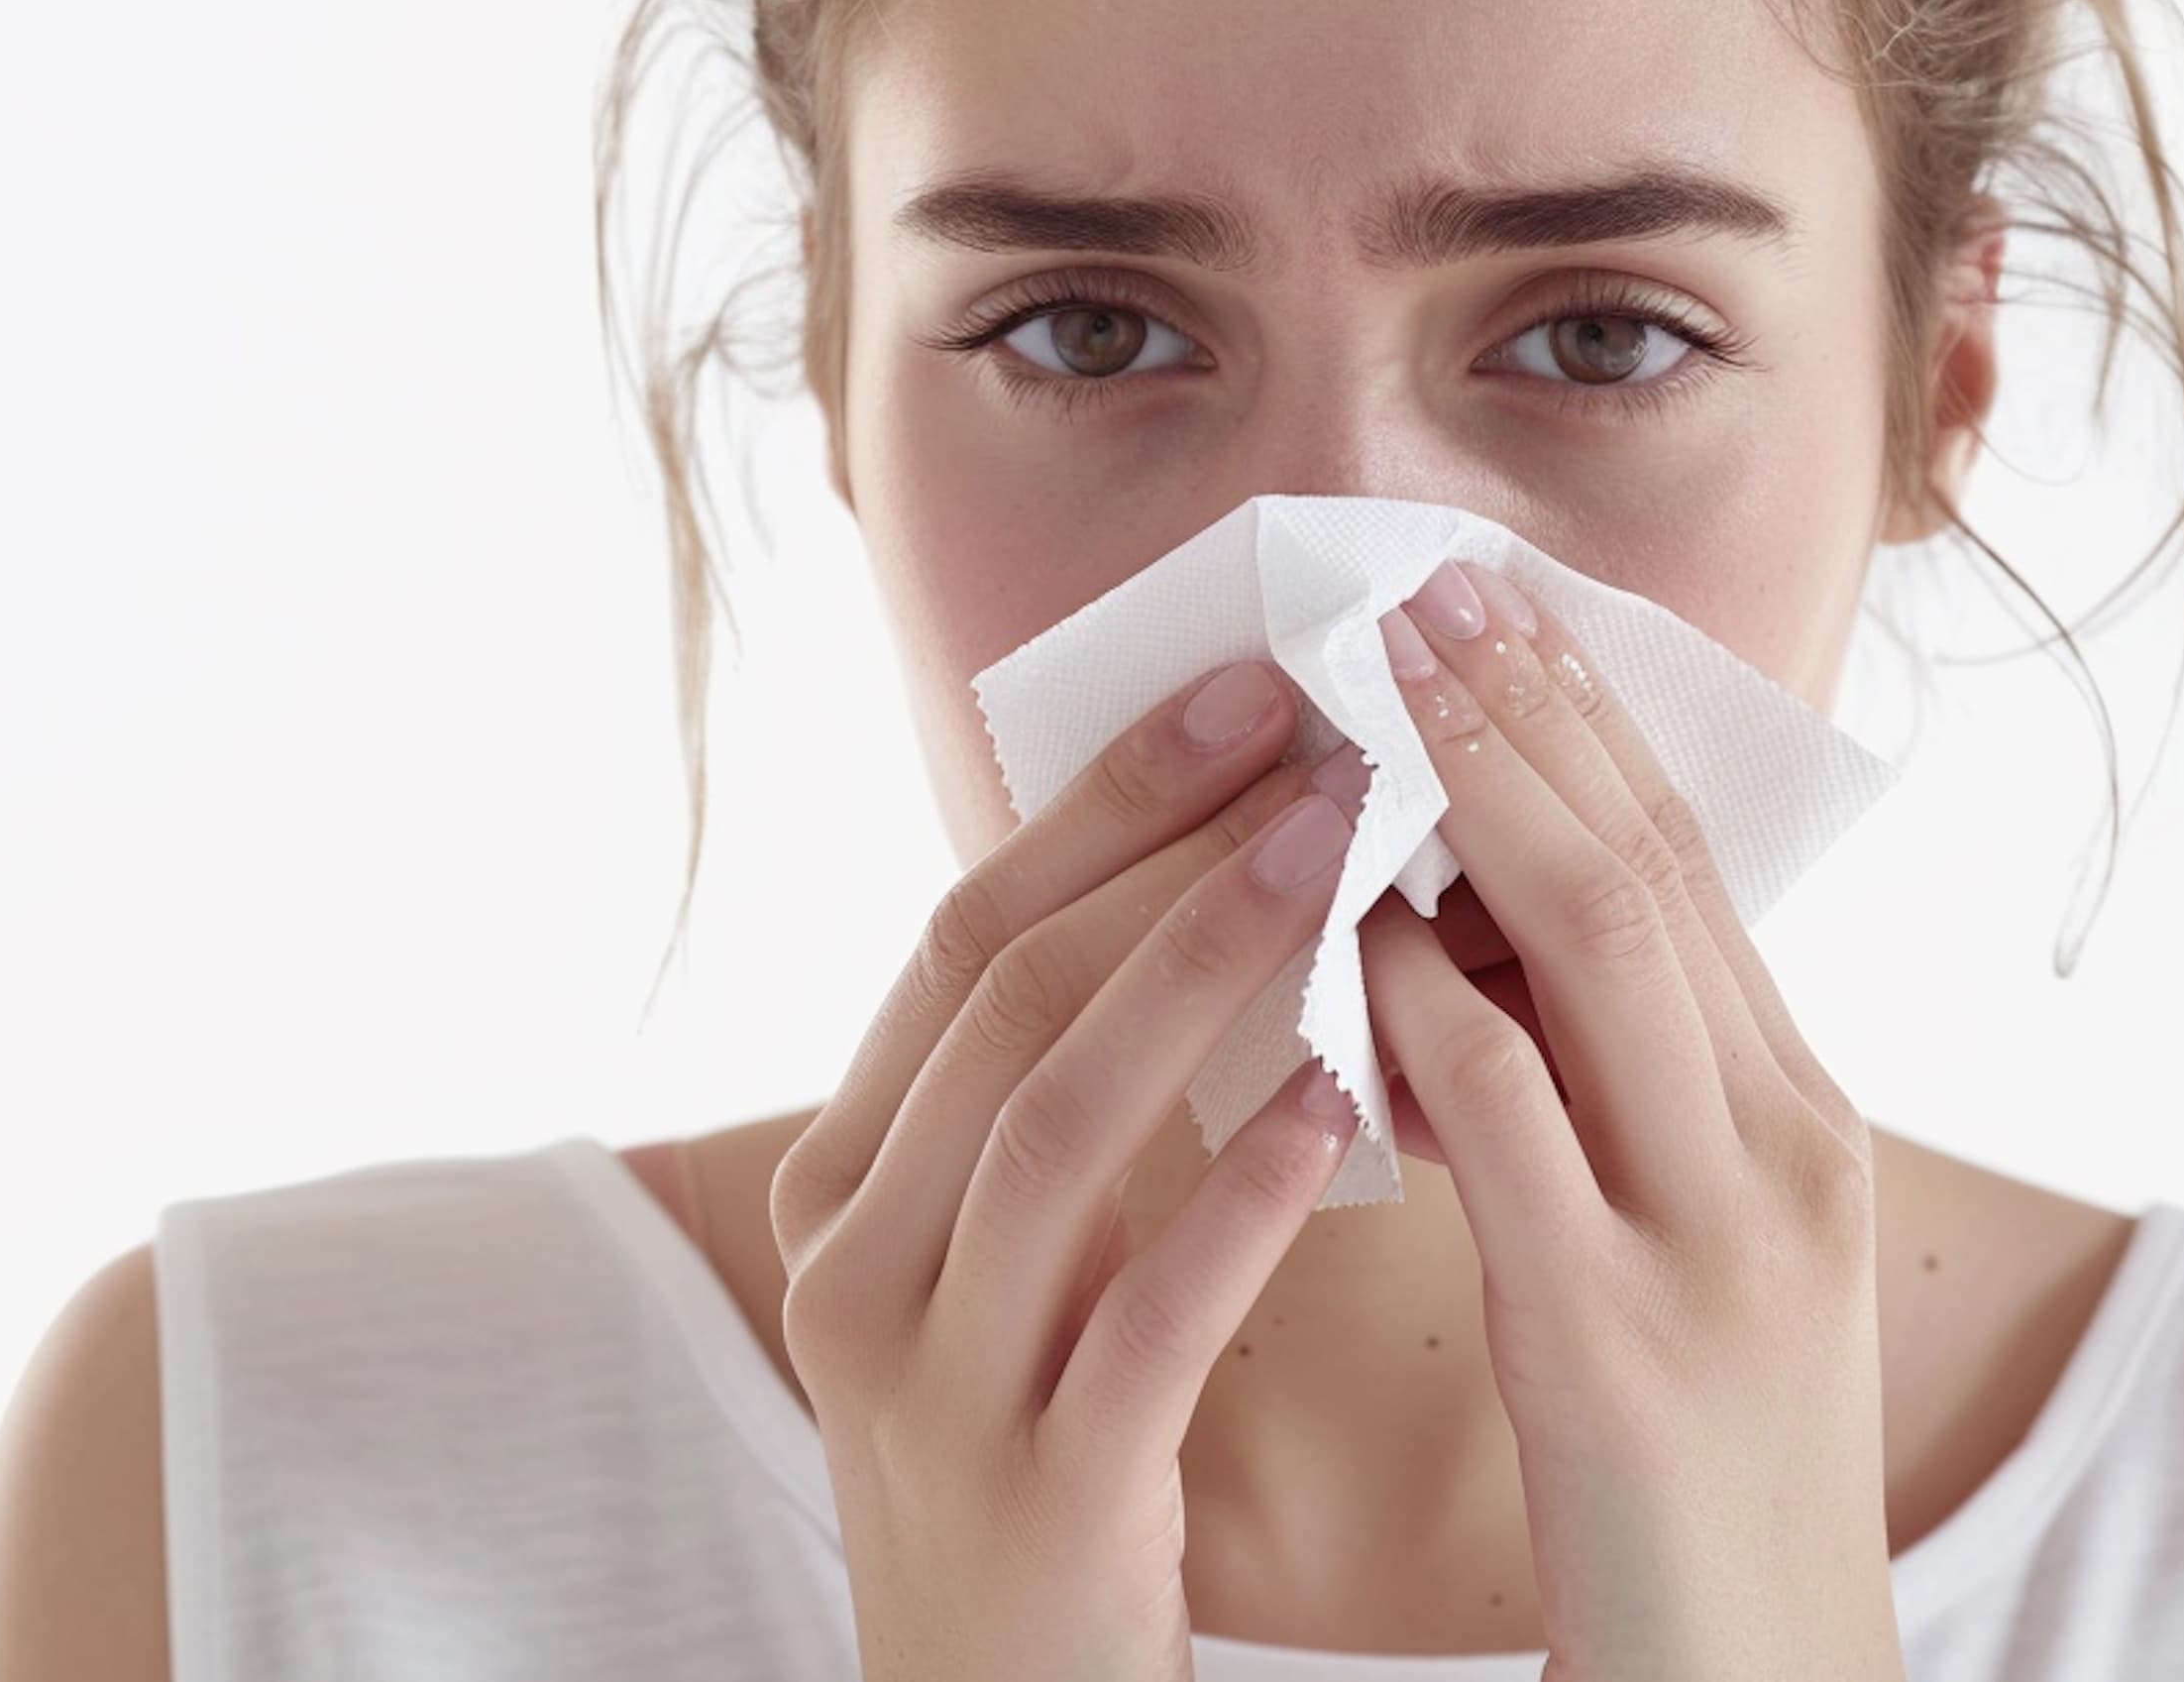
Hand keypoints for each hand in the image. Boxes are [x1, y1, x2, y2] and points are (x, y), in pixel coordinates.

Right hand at [769, 659, 1372, 1681]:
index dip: (1102, 803)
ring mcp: (930, 1383)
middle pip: (1003, 1003)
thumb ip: (1055, 1095)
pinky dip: (1238, 1203)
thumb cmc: (1038, 1455)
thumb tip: (1197, 877)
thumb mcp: (1003, 1261)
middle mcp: (850, 1262)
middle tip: (1322, 740)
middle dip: (1166, 851)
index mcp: (838, 1179)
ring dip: (1202, 975)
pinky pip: (1143, 1319)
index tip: (1242, 689)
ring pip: (1056, 1130)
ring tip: (1341, 860)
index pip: (962, 940)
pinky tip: (1346, 1105)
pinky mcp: (1039, 1495)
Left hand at [1357, 562, 1901, 1681]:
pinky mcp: (1616, 1338)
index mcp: (1800, 1123)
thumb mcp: (1684, 1263)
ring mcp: (1712, 1237)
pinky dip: (1425, 1000)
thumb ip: (1610, 1109)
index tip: (1500, 603)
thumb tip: (1462, 955)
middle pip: (1653, 868)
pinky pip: (1510, 1118)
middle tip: (1433, 582)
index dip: (1591, 723)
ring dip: (1480, 793)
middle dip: (1537, 709)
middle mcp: (1781, 1149)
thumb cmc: (1700, 1485)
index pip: (1692, 872)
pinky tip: (1347, 922)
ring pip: (1597, 949)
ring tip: (1382, 682)